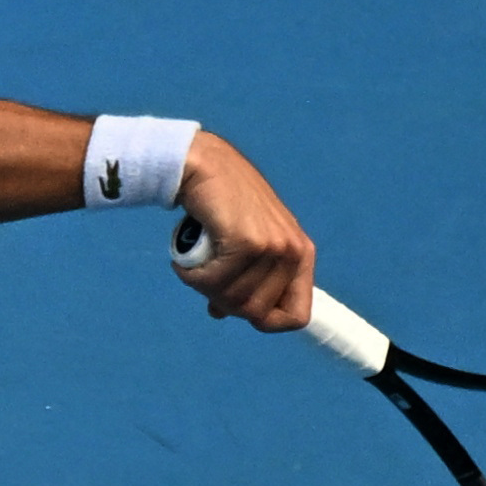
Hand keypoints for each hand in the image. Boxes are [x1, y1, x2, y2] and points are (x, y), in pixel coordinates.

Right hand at [172, 131, 314, 329]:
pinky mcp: (247, 242)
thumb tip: (222, 312)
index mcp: (301, 254)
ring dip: (203, 286)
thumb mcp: (245, 241)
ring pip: (233, 300)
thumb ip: (244, 276)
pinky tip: (183, 258)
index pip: (298, 316)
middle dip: (223, 302)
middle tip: (204, 278)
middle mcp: (294, 252)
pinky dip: (191, 276)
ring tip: (193, 262)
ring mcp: (273, 247)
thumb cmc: (221, 203)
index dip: (265, 320)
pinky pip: (214, 282)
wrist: (203, 165)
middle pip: (257, 313)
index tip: (235, 306)